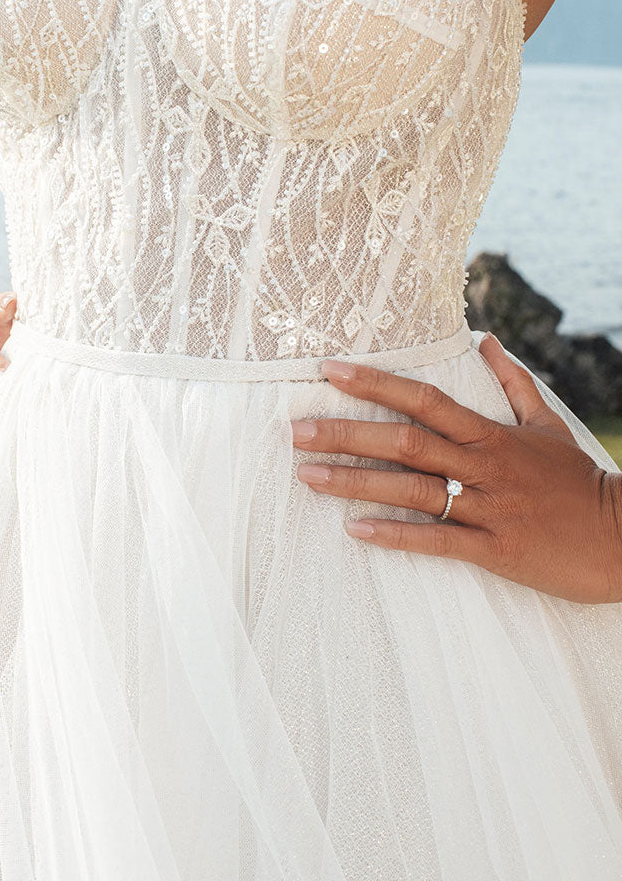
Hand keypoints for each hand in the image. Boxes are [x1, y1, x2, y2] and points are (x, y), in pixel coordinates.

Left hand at [292, 333, 621, 603]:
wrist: (621, 536)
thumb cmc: (576, 480)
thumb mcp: (546, 424)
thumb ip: (511, 382)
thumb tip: (484, 339)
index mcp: (490, 433)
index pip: (423, 399)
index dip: (375, 383)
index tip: (330, 371)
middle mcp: (482, 465)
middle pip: (404, 441)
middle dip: (347, 433)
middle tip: (297, 430)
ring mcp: (487, 507)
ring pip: (411, 490)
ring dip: (355, 481)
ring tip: (308, 475)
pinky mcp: (493, 549)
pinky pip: (436, 540)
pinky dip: (395, 534)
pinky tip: (354, 530)